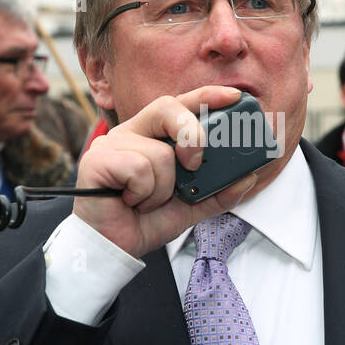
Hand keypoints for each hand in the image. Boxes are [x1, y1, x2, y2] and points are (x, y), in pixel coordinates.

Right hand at [73, 86, 257, 257]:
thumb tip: (247, 177)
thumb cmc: (143, 222)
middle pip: (167, 108)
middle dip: (191, 134)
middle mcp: (132, 132)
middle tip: (194, 165)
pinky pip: (139, 168)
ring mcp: (112, 143)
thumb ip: (217, 192)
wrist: (111, 248)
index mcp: (152, 136)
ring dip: (163, 188)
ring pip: (160, 152)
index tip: (234, 97)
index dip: (206, 96)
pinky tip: (131, 202)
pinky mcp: (98, 160)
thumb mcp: (190, 206)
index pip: (180, 105)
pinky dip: (144, 193)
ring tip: (146, 201)